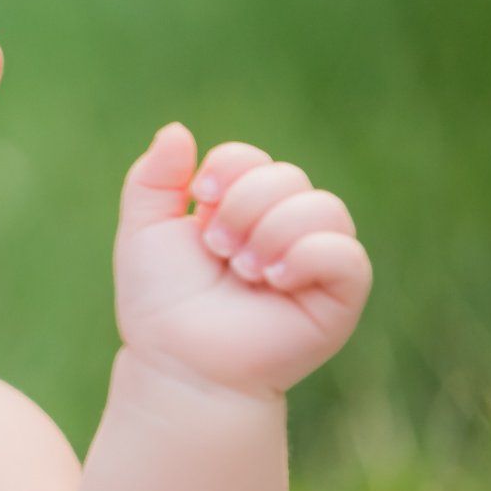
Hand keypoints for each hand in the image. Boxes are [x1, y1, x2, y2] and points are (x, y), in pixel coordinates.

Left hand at [112, 122, 371, 400]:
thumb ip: (153, 179)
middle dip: (243, 205)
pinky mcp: (339, 295)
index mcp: (241, 208)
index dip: (228, 167)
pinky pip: (347, 254)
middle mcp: (284, 228)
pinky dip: (308, 256)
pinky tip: (274, 279)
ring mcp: (315, 259)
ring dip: (272, 231)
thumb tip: (178, 130)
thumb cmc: (161, 303)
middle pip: (289, 175)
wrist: (179, 360)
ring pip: (325, 207)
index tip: (198, 196)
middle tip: (217, 249)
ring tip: (243, 270)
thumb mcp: (143, 232)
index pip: (252, 158)